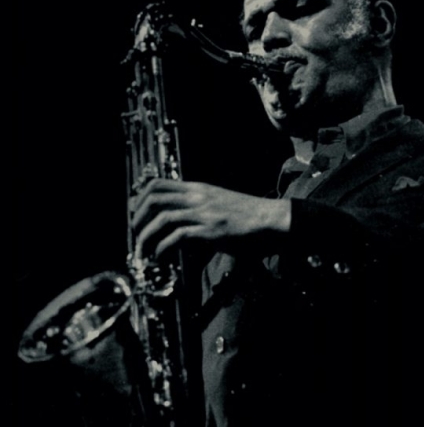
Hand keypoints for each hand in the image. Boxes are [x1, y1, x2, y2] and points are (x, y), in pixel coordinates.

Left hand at [131, 179, 290, 257]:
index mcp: (198, 188)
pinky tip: (162, 257)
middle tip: (135, 234)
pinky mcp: (210, 230)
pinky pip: (177, 237)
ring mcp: (203, 212)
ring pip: (161, 218)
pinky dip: (163, 248)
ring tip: (143, 251)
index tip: (136, 215)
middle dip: (137, 217)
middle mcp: (197, 196)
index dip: (140, 198)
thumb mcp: (219, 203)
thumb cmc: (248, 214)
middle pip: (153, 198)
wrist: (271, 219)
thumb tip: (180, 224)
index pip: (158, 183)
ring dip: (146, 237)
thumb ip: (199, 208)